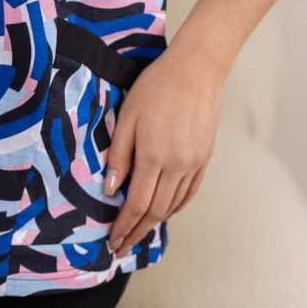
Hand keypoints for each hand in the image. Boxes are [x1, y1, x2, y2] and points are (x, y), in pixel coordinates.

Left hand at [104, 43, 224, 257]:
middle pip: (155, 211)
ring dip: (154, 222)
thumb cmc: (155, 87)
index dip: (123, 226)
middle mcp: (176, 166)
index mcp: (153, 156)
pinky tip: (165, 210)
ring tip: (138, 232)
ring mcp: (193, 164)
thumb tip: (111, 189)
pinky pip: (189, 192)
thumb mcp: (127, 115)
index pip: (136, 204)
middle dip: (136, 231)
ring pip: (173, 205)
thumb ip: (119, 154)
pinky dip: (175, 206)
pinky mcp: (204, 158)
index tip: (112, 241)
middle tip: (121, 245)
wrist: (195, 71)